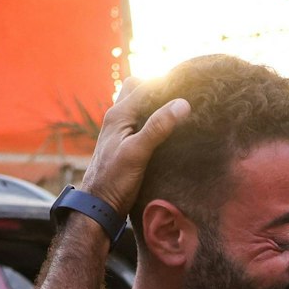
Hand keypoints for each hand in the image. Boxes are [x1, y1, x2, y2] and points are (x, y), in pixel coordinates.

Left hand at [79, 79, 190, 217]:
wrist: (99, 204)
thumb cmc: (115, 179)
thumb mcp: (138, 152)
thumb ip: (158, 127)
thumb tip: (182, 103)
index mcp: (118, 114)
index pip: (145, 87)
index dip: (166, 83)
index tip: (189, 83)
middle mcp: (117, 118)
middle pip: (137, 89)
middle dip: (156, 87)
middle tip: (180, 94)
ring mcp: (120, 130)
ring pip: (137, 105)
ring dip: (154, 103)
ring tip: (177, 109)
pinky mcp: (125, 143)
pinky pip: (139, 121)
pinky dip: (152, 118)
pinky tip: (167, 129)